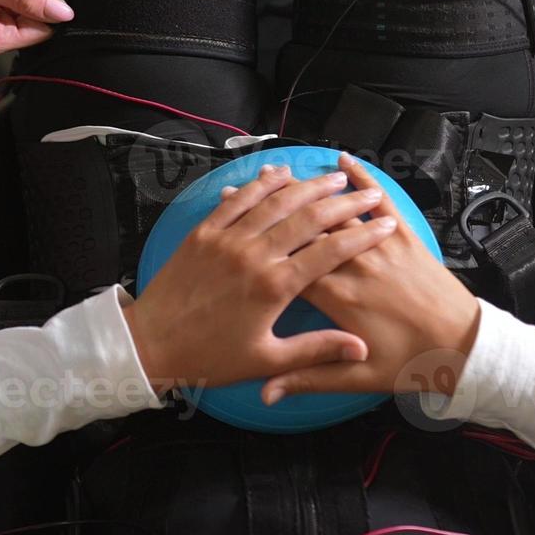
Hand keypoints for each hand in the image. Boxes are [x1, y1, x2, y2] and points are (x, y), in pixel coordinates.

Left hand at [122, 163, 401, 392]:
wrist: (151, 344)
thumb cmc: (209, 359)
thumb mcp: (266, 359)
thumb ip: (315, 350)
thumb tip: (359, 346)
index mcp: (274, 287)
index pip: (329, 251)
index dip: (361, 236)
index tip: (384, 225)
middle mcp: (253, 255)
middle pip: (308, 218)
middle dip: (342, 204)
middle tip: (365, 195)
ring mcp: (227, 239)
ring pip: (274, 201)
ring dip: (307, 187)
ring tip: (332, 179)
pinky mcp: (204, 233)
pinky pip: (238, 200)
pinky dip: (261, 184)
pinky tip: (278, 175)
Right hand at [261, 154, 482, 404]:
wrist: (464, 347)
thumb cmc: (411, 363)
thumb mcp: (358, 382)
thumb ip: (308, 378)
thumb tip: (266, 395)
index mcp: (336, 298)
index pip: (286, 263)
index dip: (256, 242)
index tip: (234, 228)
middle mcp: (355, 266)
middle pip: (307, 229)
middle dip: (277, 207)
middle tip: (250, 188)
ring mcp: (380, 248)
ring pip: (339, 211)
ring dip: (311, 190)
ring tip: (284, 174)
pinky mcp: (404, 239)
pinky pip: (381, 202)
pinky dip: (365, 179)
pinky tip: (346, 163)